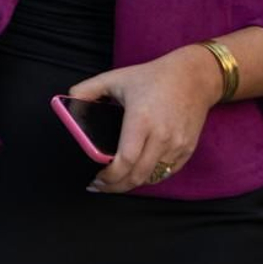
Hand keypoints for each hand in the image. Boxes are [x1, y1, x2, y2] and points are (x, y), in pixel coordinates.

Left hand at [69, 44, 218, 193]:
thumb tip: (68, 101)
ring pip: (152, 177)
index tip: (96, 179)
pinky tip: (136, 173)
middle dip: (116, 187)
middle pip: (137, 176)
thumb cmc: (153, 77)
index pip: (125, 161)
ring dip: (132, 183)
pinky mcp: (188, 148)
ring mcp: (177, 144)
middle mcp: (162, 135)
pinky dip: (150, 176)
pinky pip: (167, 172)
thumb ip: (87, 89)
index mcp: (141, 119)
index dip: (109, 177)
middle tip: (100, 186)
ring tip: (115, 181)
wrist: (194, 77)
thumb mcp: (115, 77)